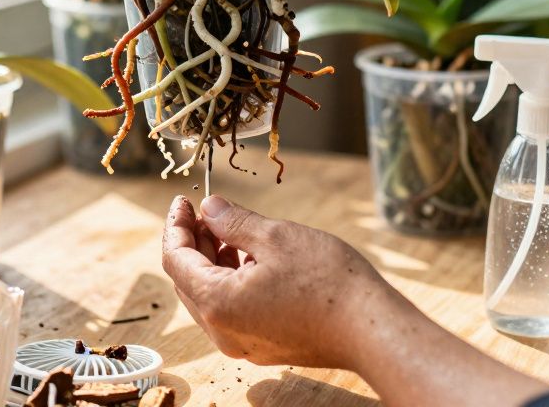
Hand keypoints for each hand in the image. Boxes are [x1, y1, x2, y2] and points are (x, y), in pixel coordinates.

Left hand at [161, 194, 384, 369]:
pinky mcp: (263, 347)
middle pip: (188, 281)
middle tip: (208, 212)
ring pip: (210, 298)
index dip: (176, 225)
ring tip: (233, 232)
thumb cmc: (328, 282)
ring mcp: (242, 344)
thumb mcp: (276, 237)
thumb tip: (209, 208)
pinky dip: (231, 282)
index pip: (175, 259)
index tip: (183, 200)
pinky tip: (252, 260)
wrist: (373, 330)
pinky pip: (231, 312)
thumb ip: (233, 222)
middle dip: (193, 242)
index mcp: (217, 303)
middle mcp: (222, 332)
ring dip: (213, 262)